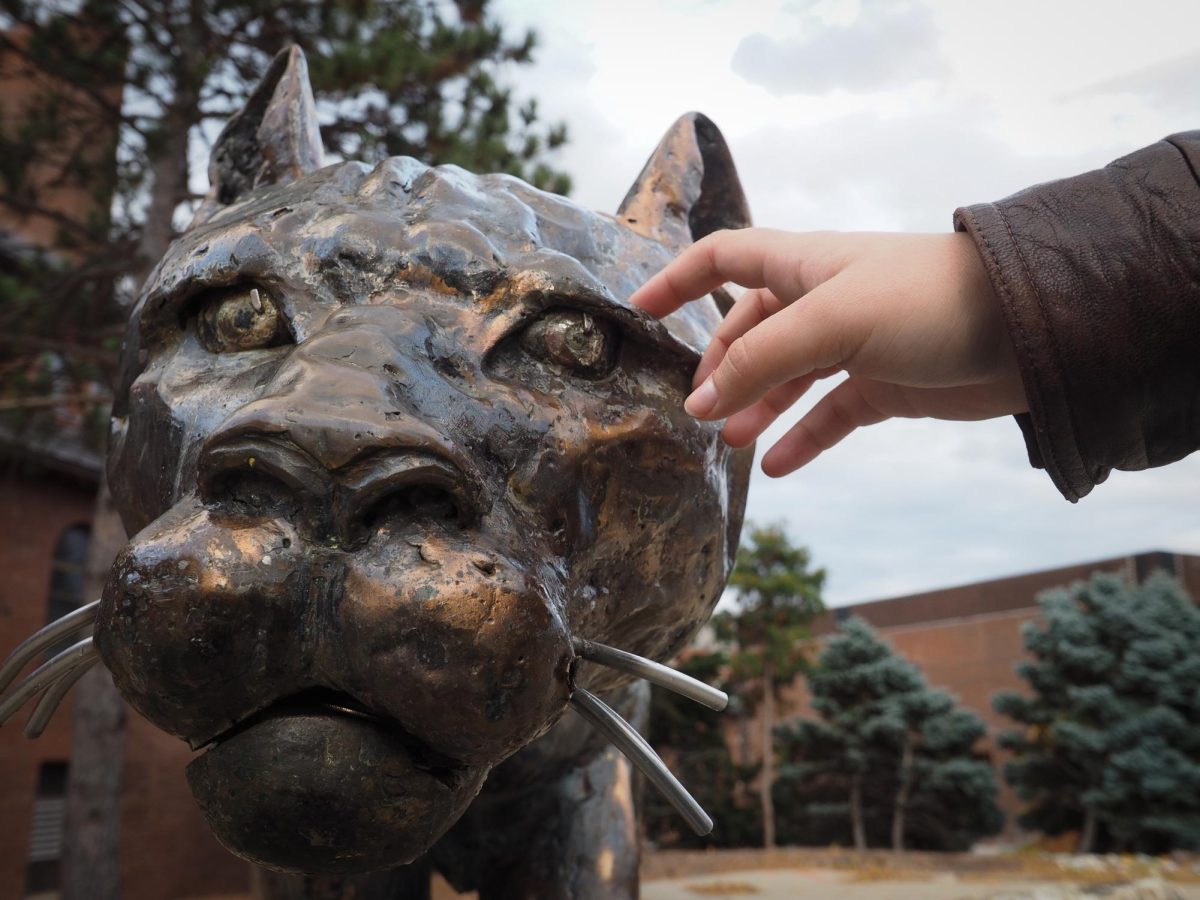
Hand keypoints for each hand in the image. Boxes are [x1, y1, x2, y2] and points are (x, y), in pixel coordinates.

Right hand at [630, 228, 1026, 475]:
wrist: (1031, 330)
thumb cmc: (929, 300)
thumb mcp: (831, 322)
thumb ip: (760, 359)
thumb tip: (701, 401)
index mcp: (803, 265)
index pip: (723, 258)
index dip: (678, 279)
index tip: (639, 310)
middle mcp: (822, 300)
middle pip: (749, 328)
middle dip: (720, 366)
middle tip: (699, 409)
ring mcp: (853, 344)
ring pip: (786, 377)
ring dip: (755, 407)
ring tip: (730, 442)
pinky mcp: (884, 385)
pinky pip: (828, 414)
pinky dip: (801, 438)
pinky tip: (777, 466)